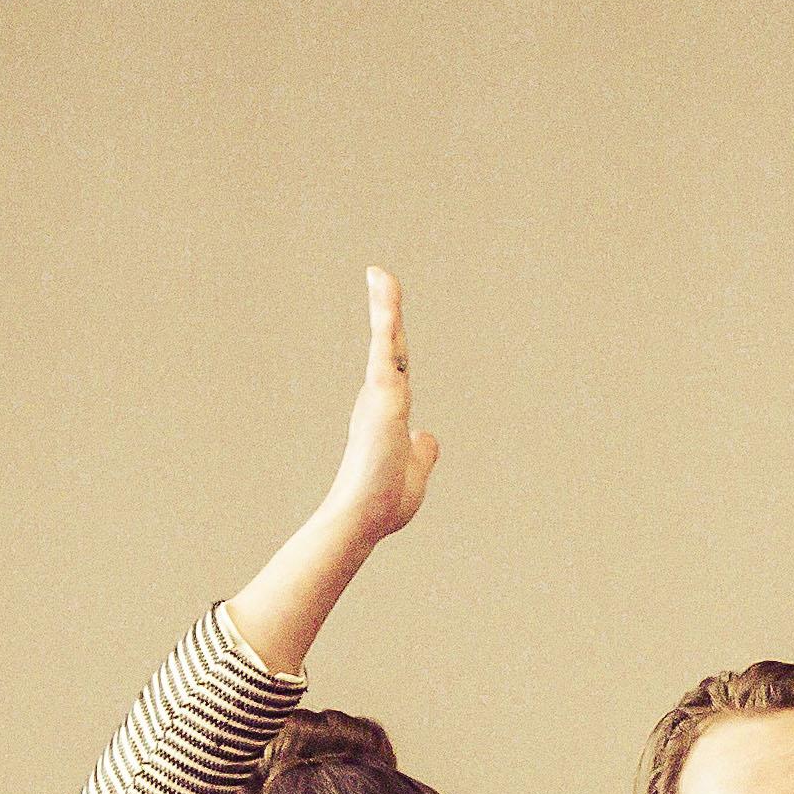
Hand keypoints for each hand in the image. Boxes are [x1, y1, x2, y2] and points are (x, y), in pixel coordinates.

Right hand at [320, 267, 436, 549]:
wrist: (364, 518)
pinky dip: (387, 328)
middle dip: (386, 309)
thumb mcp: (414, 471)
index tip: (388, 313)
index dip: (394, 339)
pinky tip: (386, 302)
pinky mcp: (383, 401)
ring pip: (386, 344)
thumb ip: (423, 453)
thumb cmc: (383, 502)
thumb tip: (429, 436)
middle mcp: (379, 399)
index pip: (396, 367)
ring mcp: (379, 398)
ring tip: (380, 274)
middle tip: (378, 276)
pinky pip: (386, 356)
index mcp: (387, 412)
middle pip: (389, 345)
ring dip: (386, 307)